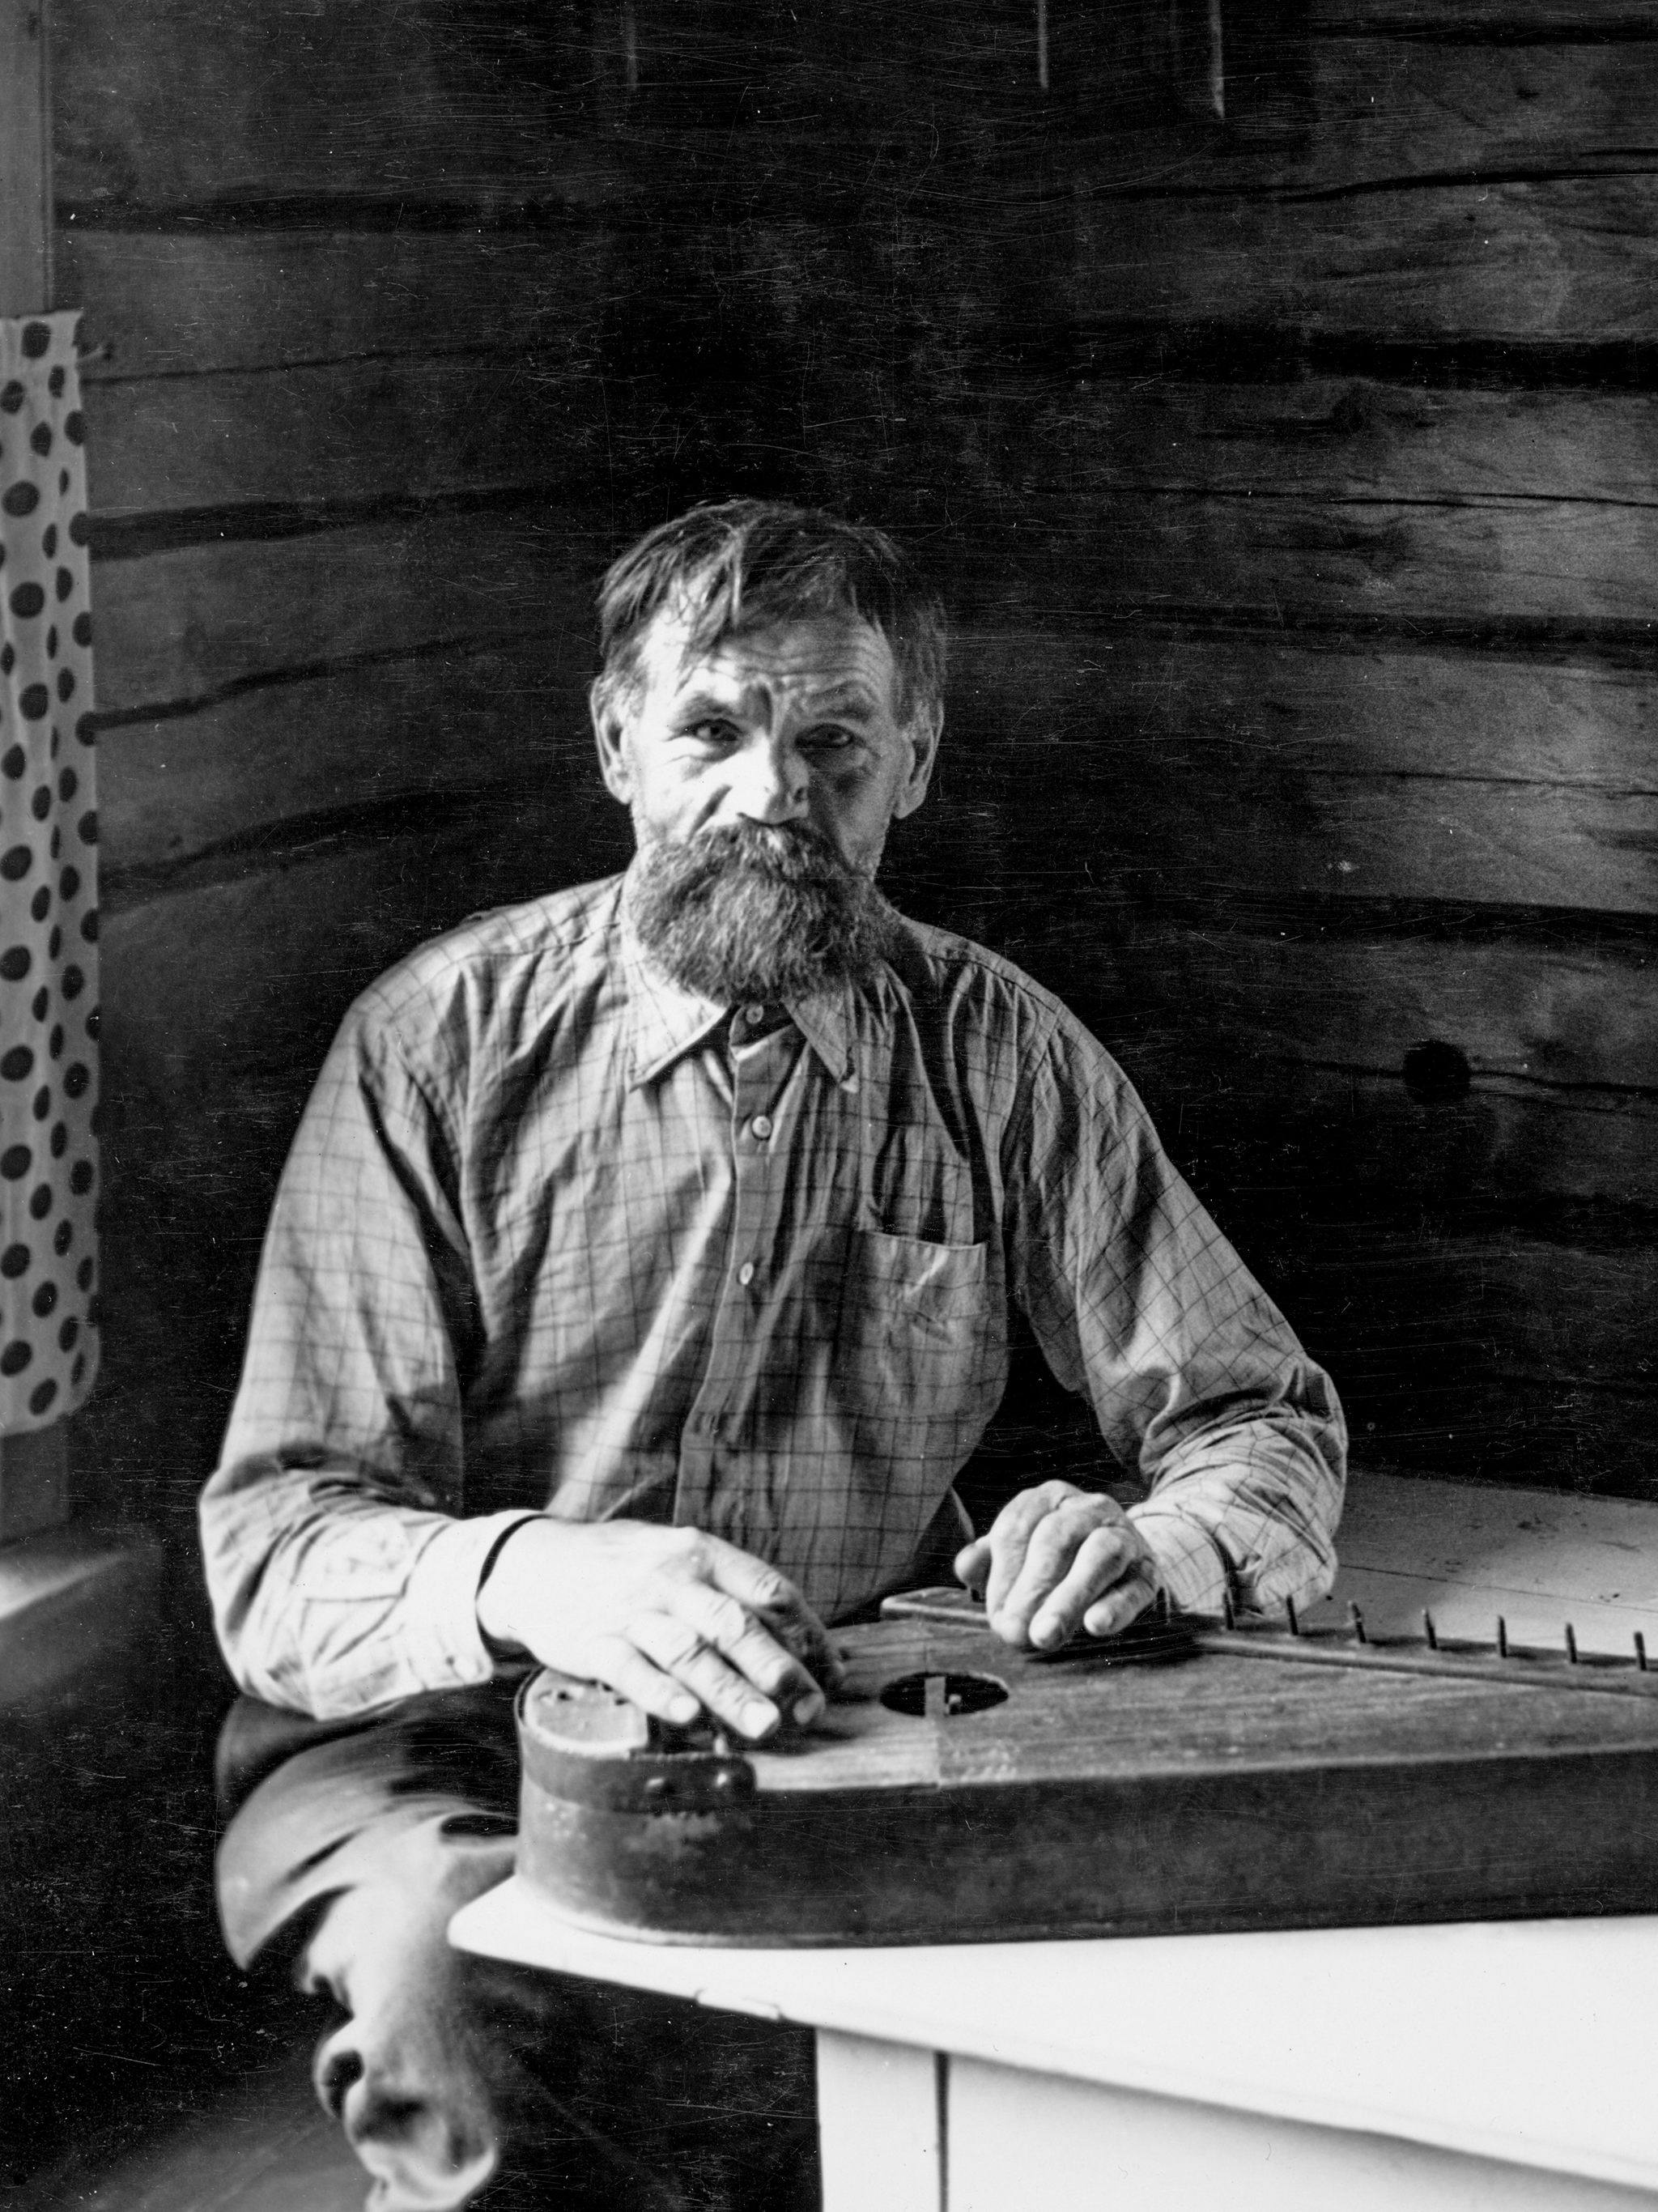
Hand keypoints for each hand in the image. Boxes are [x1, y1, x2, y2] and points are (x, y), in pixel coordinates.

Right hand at [476, 1518, 842, 1741]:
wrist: (535, 1563)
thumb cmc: (625, 1570)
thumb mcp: (681, 1561)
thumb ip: (735, 1596)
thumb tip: (803, 1646)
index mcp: (703, 1553)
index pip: (767, 1589)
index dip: (807, 1633)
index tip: (831, 1675)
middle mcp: (672, 1578)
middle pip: (733, 1623)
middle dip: (776, 1669)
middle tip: (808, 1709)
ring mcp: (631, 1609)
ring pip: (688, 1651)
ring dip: (729, 1691)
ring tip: (764, 1727)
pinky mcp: (592, 1641)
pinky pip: (630, 1669)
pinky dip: (660, 1694)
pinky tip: (686, 1717)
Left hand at [953, 1481, 1159, 1651]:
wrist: (1129, 1567)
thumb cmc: (1061, 1565)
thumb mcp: (1023, 1558)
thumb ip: (992, 1562)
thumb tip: (965, 1566)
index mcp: (1049, 1499)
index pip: (1018, 1527)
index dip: (1003, 1573)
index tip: (995, 1616)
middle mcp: (1088, 1508)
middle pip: (1056, 1538)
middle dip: (1032, 1588)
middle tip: (1013, 1633)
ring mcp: (1124, 1536)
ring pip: (1100, 1555)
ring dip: (1069, 1597)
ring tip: (1045, 1635)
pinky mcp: (1149, 1571)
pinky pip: (1136, 1585)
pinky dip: (1116, 1606)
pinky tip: (1096, 1626)